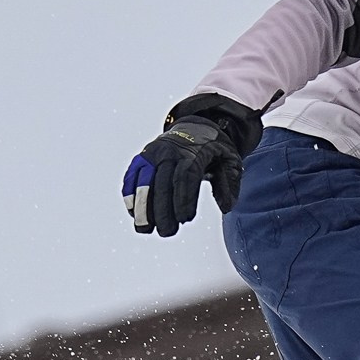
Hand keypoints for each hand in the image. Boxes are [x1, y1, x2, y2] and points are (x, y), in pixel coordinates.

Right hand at [124, 94, 262, 237]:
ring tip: (144, 228)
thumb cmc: (212, 149)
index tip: (185, 220)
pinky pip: (132, 176)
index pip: (186, 176)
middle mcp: (169, 151)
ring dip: (142, 206)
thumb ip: (229, 182)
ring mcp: (152, 153)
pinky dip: (130, 195)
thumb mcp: (229, 160)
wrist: (194, 127)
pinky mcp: (142, 157)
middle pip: (162, 182)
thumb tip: (226, 207)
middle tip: (167, 232)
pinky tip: (133, 213)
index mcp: (193, 152)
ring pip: (144, 180)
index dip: (184, 199)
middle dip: (163, 210)